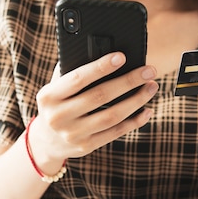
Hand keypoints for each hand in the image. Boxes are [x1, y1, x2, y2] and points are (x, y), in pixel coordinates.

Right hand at [31, 52, 158, 161]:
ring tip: (152, 87)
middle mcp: (58, 117)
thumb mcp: (55, 87)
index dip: (100, 67)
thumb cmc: (57, 103)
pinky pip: (115, 132)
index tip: (121, 56)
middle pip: (100, 96)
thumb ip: (73, 71)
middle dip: (128, 81)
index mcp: (49, 96)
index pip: (78, 78)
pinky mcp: (86, 146)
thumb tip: (104, 52)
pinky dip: (134, 121)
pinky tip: (147, 110)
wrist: (46, 141)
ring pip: (112, 116)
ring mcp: (73, 134)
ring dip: (136, 100)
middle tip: (149, 70)